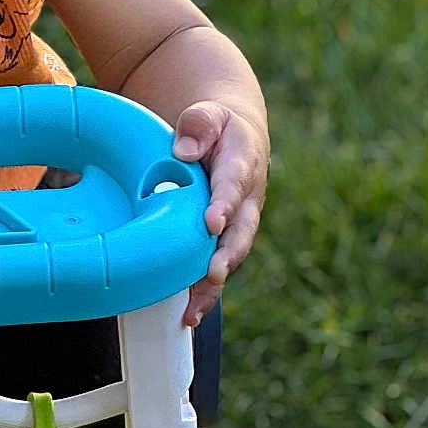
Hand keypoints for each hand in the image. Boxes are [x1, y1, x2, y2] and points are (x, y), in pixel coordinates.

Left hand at [171, 100, 268, 324]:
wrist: (232, 138)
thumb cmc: (215, 127)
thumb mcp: (209, 113)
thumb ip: (199, 124)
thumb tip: (182, 151)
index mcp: (241, 165)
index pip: (233, 185)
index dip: (223, 204)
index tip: (211, 222)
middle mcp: (244, 201)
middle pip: (240, 231)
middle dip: (227, 254)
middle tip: (214, 273)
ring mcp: (237, 224)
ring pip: (229, 257)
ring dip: (213, 284)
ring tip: (193, 309)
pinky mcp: (224, 239)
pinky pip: (216, 267)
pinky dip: (205, 292)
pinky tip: (187, 314)